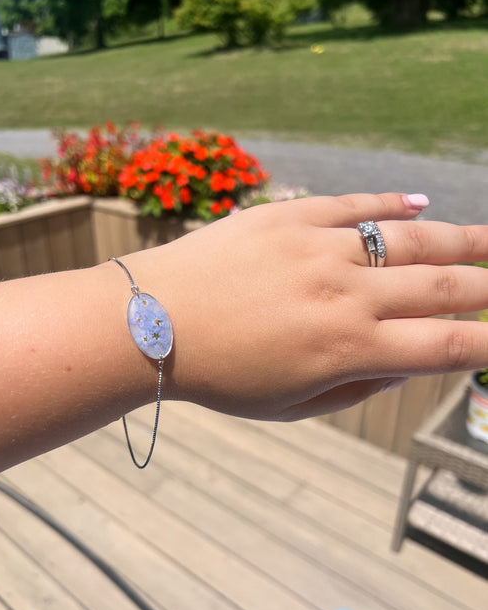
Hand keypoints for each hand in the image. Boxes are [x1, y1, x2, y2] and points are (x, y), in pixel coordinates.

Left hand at [128, 192, 487, 420]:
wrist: (152, 321)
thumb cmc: (222, 376)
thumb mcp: (294, 405)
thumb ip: (361, 384)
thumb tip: (412, 359)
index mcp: (348, 349)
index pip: (444, 344)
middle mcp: (345, 295)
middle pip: (443, 286)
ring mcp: (319, 248)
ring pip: (411, 238)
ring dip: (462, 239)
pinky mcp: (291, 215)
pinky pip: (355, 204)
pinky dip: (392, 203)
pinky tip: (422, 203)